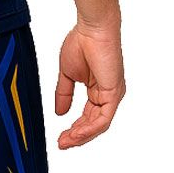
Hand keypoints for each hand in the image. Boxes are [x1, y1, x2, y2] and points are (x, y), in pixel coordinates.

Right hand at [55, 20, 125, 148]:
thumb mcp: (67, 73)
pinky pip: (103, 118)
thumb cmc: (82, 42)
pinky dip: (89, 128)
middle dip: (77, 136)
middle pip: (93, 124)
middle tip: (62, 143)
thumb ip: (64, 93)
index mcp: (98, 89)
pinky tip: (76, 133)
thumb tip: (59, 112)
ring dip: (82, 135)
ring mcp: (112, 95)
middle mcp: (107, 95)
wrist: (92, 28)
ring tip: (66, 141)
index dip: (74, 128)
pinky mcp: (114, 93)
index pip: (87, 116)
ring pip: (98, 124)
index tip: (60, 136)